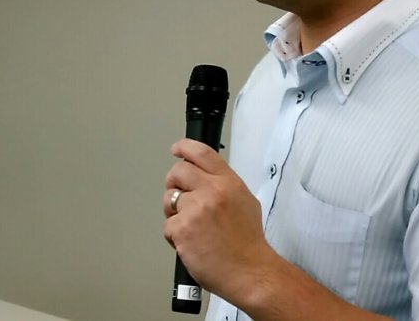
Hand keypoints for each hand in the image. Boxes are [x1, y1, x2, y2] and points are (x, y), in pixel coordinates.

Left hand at [162, 138, 277, 300]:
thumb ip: (224, 187)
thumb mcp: (245, 202)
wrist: (250, 271)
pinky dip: (174, 236)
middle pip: (178, 172)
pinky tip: (190, 243)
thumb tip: (204, 179)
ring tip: (190, 227)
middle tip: (179, 197)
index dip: (184, 147)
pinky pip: (168, 225)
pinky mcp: (182, 228)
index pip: (202, 153)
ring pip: (169, 199)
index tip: (176, 149)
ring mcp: (196, 209)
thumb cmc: (248, 243)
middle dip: (174, 183)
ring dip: (174, 212)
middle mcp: (212, 191)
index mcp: (229, 183)